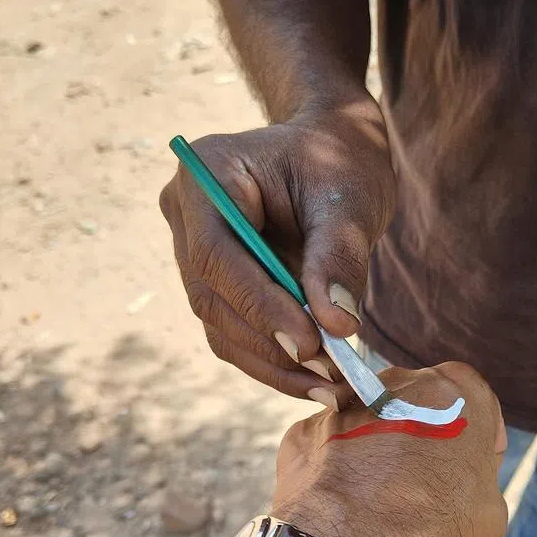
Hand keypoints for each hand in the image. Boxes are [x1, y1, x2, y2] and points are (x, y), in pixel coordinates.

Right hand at [159, 100, 395, 409]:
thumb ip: (338, 256)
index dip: (259, 306)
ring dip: (274, 365)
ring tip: (333, 388)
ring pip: (220, 325)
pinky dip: (275, 360)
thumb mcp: (350, 198)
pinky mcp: (214, 282)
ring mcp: (192, 250)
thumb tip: (335, 325)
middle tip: (331, 377)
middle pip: (212, 298)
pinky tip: (318, 380)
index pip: (217, 255)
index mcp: (207, 173)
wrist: (330, 149)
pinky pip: (235, 331)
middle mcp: (185, 213)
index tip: (310, 345)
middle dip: (271, 345)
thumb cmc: (340, 159)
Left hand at [270, 363, 507, 536]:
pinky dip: (334, 468)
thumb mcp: (491, 509)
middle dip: (420, 437)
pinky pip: (327, 446)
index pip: (474, 402)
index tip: (468, 466)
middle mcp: (400, 383)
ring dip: (375, 449)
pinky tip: (342, 504)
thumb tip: (458, 485)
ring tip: (378, 500)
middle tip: (423, 486)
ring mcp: (346, 403)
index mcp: (457, 392)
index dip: (475, 437)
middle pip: (416, 404)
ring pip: (367, 421)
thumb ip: (476, 477)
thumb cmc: (437, 527)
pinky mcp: (303, 431)